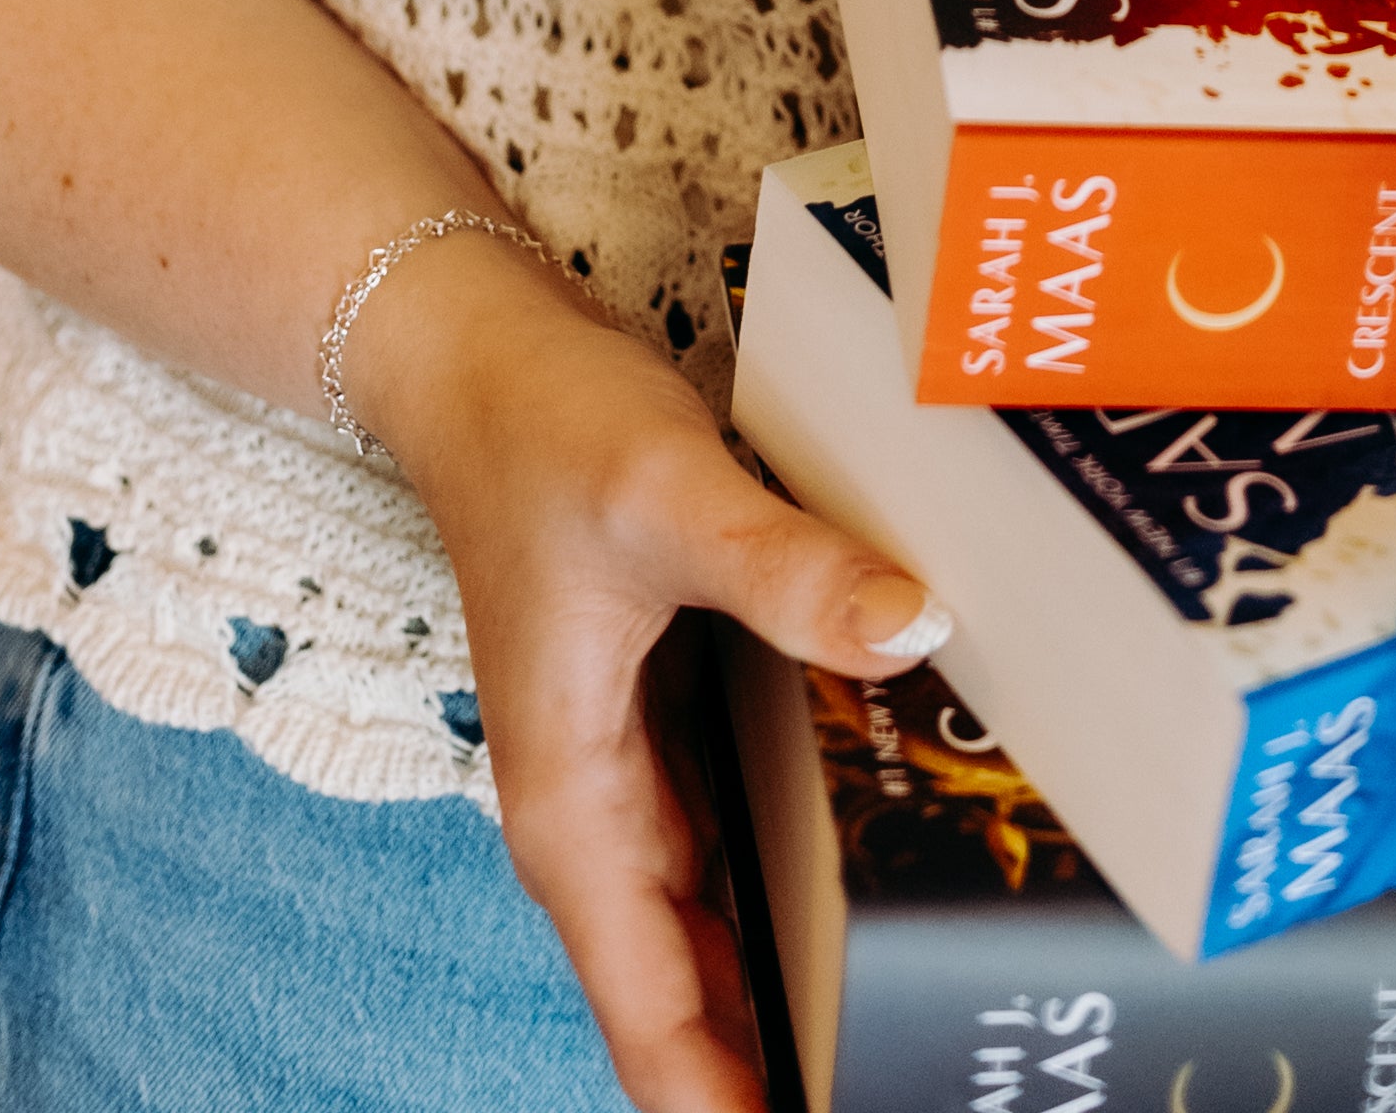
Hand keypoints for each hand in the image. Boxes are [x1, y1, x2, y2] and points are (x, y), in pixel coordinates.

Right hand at [350, 226, 946, 1112]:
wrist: (478, 358)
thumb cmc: (547, 432)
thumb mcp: (670, 498)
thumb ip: (790, 571)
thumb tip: (917, 626)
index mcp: (576, 817)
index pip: (657, 1029)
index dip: (733, 1112)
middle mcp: (597, 827)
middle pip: (698, 1006)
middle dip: (788, 1063)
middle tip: (916, 1074)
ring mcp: (630, 784)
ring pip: (720, 936)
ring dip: (797, 988)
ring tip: (915, 1025)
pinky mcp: (663, 732)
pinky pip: (737, 849)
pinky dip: (798, 887)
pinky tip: (883, 889)